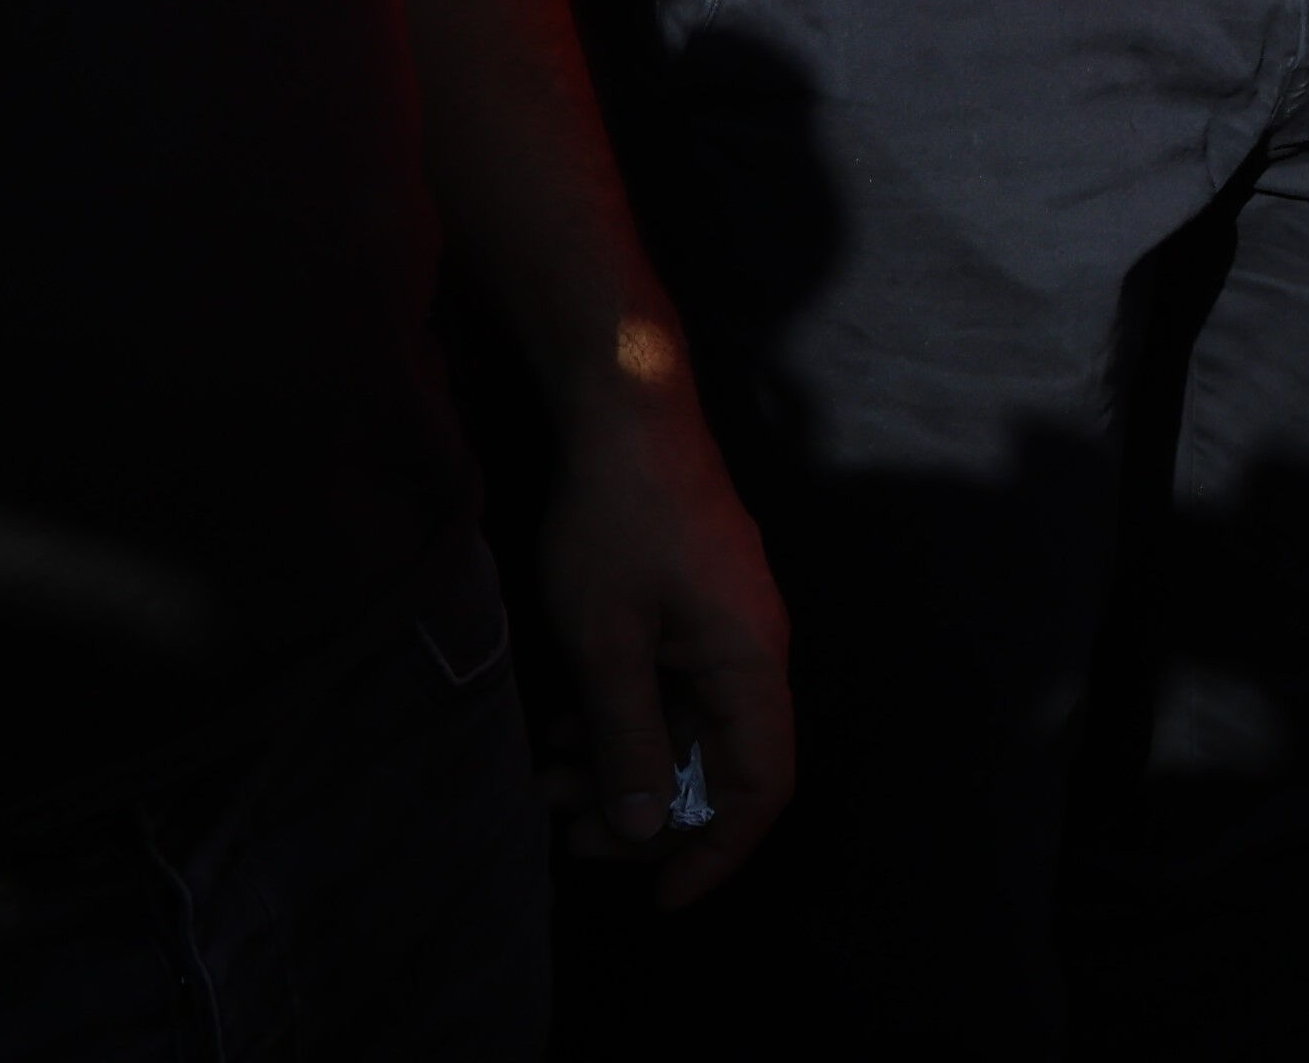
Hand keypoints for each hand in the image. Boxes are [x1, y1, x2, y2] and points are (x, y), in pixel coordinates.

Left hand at [529, 345, 793, 903]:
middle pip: (721, 763)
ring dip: (625, 765)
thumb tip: (646, 828)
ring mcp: (729, 626)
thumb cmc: (617, 523)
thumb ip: (628, 739)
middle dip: (647, 812)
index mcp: (750, 663)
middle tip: (567, 834)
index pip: (761, 787)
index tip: (660, 896)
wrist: (628, 412)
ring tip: (547, 782)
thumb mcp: (606, 644)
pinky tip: (562, 726)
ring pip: (690, 727)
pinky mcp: (701, 606)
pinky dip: (625, 719)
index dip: (717, 851)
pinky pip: (676, 688)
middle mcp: (755, 651)